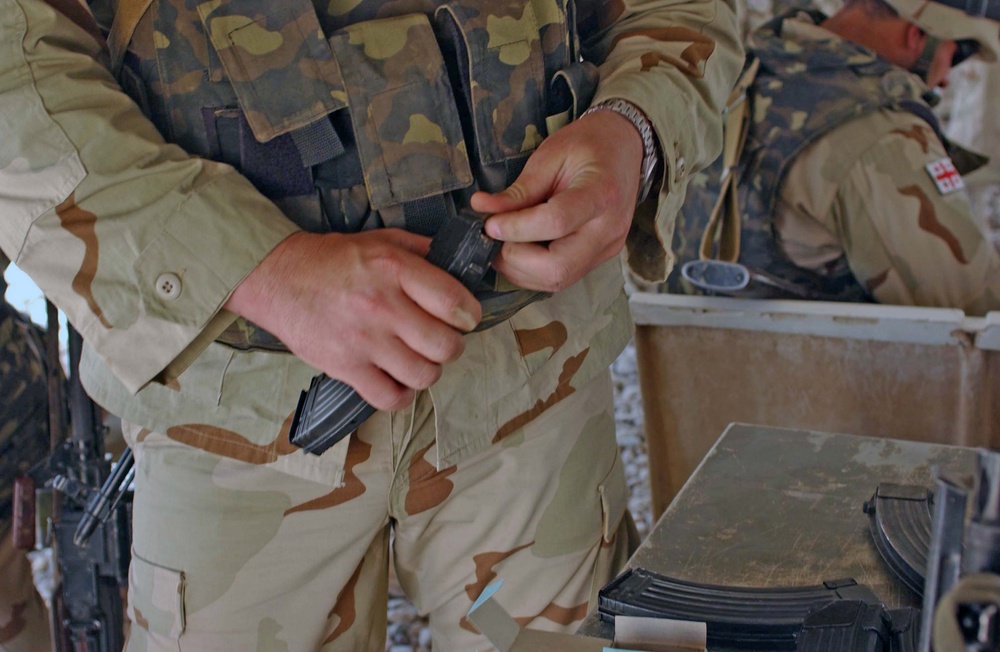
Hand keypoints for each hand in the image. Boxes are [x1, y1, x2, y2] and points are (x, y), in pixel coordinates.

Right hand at [225, 230, 480, 410]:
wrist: (277, 277)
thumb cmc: (332, 260)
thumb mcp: (380, 240)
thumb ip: (421, 251)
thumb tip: (460, 262)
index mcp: (394, 269)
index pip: (454, 302)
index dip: (469, 315)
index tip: (464, 317)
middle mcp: (381, 306)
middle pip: (445, 346)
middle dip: (451, 346)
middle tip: (439, 340)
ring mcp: (363, 340)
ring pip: (423, 375)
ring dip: (428, 370)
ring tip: (418, 359)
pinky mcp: (345, 367)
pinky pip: (390, 398)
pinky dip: (402, 395)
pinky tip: (398, 380)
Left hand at [470, 109, 644, 291]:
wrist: (624, 149)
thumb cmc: (588, 145)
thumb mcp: (550, 155)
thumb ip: (519, 189)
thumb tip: (482, 208)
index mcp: (601, 193)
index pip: (556, 222)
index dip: (516, 228)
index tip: (489, 223)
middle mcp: (608, 229)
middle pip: (558, 267)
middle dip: (515, 259)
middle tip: (492, 239)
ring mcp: (606, 248)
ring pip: (557, 280)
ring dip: (519, 270)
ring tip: (500, 244)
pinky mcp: (599, 258)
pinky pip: (561, 278)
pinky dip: (531, 271)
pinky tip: (518, 250)